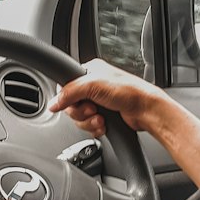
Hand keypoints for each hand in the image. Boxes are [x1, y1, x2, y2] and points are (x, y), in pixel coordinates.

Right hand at [49, 58, 165, 137]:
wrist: (146, 110)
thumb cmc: (128, 91)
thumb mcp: (94, 85)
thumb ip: (70, 92)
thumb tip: (53, 103)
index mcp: (90, 71)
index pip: (66, 86)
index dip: (67, 98)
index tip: (74, 104)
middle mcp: (93, 86)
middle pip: (71, 105)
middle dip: (81, 112)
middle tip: (93, 109)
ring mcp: (98, 102)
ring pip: (79, 118)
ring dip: (88, 122)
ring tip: (100, 118)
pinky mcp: (103, 116)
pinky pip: (88, 126)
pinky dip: (95, 128)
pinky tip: (104, 125)